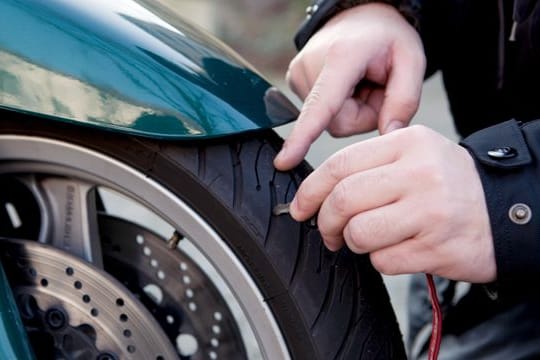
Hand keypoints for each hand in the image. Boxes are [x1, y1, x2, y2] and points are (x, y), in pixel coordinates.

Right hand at [274, 3, 425, 169]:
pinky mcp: (294, 81)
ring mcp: (298, 73)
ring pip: (329, 121)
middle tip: (375, 88)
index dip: (303, 136)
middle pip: (337, 122)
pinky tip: (347, 84)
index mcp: (341, 58)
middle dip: (363, 114)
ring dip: (351, 109)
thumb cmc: (386, 36)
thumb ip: (404, 100)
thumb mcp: (412, 61)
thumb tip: (388, 136)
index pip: (321, 105)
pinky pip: (321, 114)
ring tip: (361, 82)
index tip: (284, 161)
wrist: (361, 14)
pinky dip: (339, 105)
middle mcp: (311, 66)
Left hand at [289, 126, 495, 282]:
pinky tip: (397, 249)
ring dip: (352, 242)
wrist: (506, 209)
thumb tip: (318, 192)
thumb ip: (369, 165)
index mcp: (407, 143)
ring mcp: (429, 211)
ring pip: (359, 232)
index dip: (310, 189)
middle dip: (325, 221)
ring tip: (365, 240)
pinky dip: (380, 260)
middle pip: (343, 199)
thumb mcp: (415, 154)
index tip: (300, 207)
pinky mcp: (436, 247)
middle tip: (326, 231)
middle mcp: (418, 173)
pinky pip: (383, 261)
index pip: (340, 164)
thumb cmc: (450, 183)